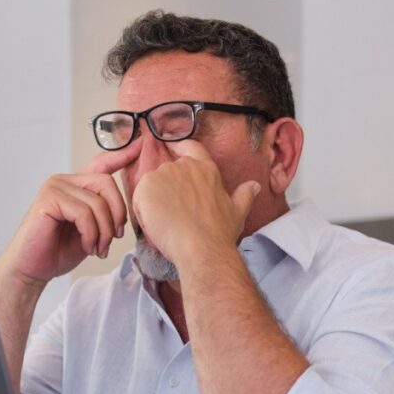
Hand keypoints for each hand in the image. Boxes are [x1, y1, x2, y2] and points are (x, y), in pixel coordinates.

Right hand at [0, 139, 140, 288]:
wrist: (31, 269)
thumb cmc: (58, 251)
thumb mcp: (90, 230)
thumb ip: (103, 214)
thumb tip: (130, 205)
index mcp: (75, 185)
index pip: (101, 163)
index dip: (122, 154)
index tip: (140, 143)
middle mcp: (64, 180)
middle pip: (106, 183)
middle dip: (117, 214)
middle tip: (114, 238)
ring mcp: (54, 187)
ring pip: (97, 202)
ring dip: (104, 231)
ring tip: (98, 249)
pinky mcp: (48, 199)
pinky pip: (84, 213)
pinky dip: (91, 234)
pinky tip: (88, 247)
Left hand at [131, 140, 259, 270]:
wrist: (201, 248)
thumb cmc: (220, 233)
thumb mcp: (237, 211)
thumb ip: (244, 195)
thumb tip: (254, 186)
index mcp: (206, 169)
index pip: (192, 147)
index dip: (180, 146)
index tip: (172, 146)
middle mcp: (184, 166)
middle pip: (168, 172)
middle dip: (167, 190)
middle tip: (172, 213)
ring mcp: (164, 174)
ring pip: (152, 186)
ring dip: (154, 201)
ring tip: (166, 222)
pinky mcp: (147, 186)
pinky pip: (139, 197)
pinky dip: (142, 210)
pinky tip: (155, 224)